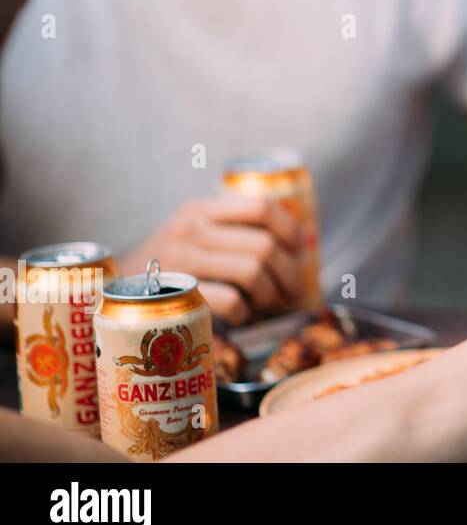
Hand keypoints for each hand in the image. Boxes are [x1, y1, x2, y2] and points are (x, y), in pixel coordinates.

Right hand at [123, 196, 304, 324]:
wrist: (107, 294)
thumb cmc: (163, 267)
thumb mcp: (189, 234)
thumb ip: (228, 231)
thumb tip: (295, 245)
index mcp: (200, 210)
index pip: (259, 207)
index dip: (289, 227)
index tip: (300, 246)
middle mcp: (190, 230)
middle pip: (263, 245)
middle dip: (288, 272)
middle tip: (291, 290)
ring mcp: (181, 261)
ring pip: (252, 271)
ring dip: (270, 294)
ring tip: (268, 305)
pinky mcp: (176, 294)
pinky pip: (230, 300)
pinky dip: (245, 313)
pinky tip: (242, 317)